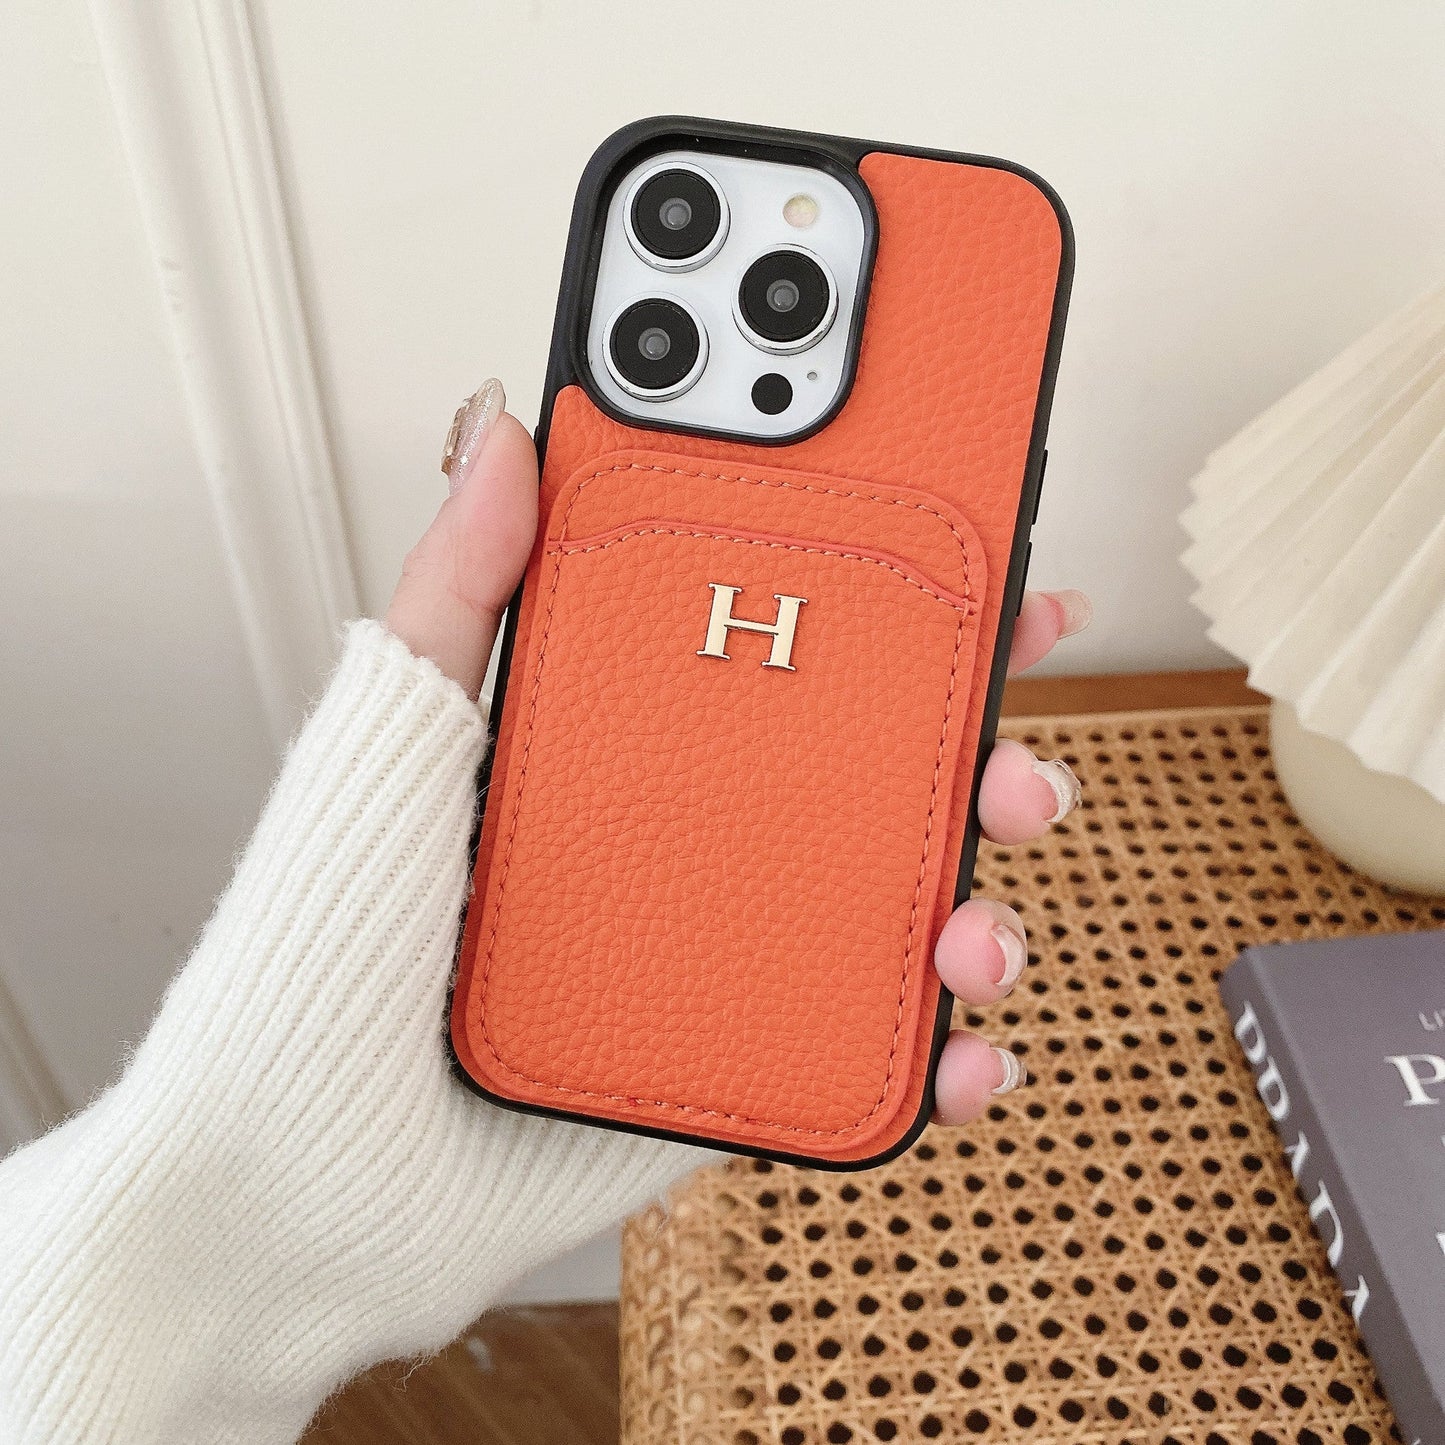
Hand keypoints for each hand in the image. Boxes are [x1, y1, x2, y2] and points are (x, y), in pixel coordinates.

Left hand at [390, 379, 1090, 1129]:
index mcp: (646, 744)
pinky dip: (949, 1054)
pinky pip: (880, 1049)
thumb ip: (459, 584)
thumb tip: (504, 428)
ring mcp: (738, 949)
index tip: (986, 559)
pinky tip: (960, 1050)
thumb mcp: (399, 729)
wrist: (322, 1151)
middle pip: (886, 774)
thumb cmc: (336, 933)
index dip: (907, 606)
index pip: (800, 648)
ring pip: (910, 905)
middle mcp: (708, 838)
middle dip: (984, 749)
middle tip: (1009, 749)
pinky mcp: (748, 1055)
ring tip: (969, 925)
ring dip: (987, 904)